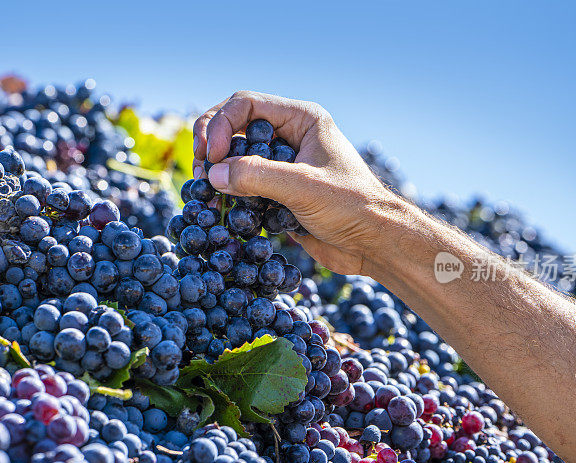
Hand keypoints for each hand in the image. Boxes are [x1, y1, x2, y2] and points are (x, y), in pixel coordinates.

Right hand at [192, 91, 397, 274]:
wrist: (375, 245)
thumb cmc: (352, 207)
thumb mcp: (303, 187)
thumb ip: (256, 177)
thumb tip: (212, 175)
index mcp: (301, 119)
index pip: (245, 105)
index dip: (220, 125)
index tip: (211, 157)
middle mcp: (290, 137)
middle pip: (236, 128)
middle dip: (213, 147)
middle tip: (200, 172)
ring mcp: (284, 166)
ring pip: (237, 159)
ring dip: (218, 174)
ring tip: (205, 192)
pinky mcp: (279, 193)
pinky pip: (245, 187)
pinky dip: (231, 196)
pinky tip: (223, 210)